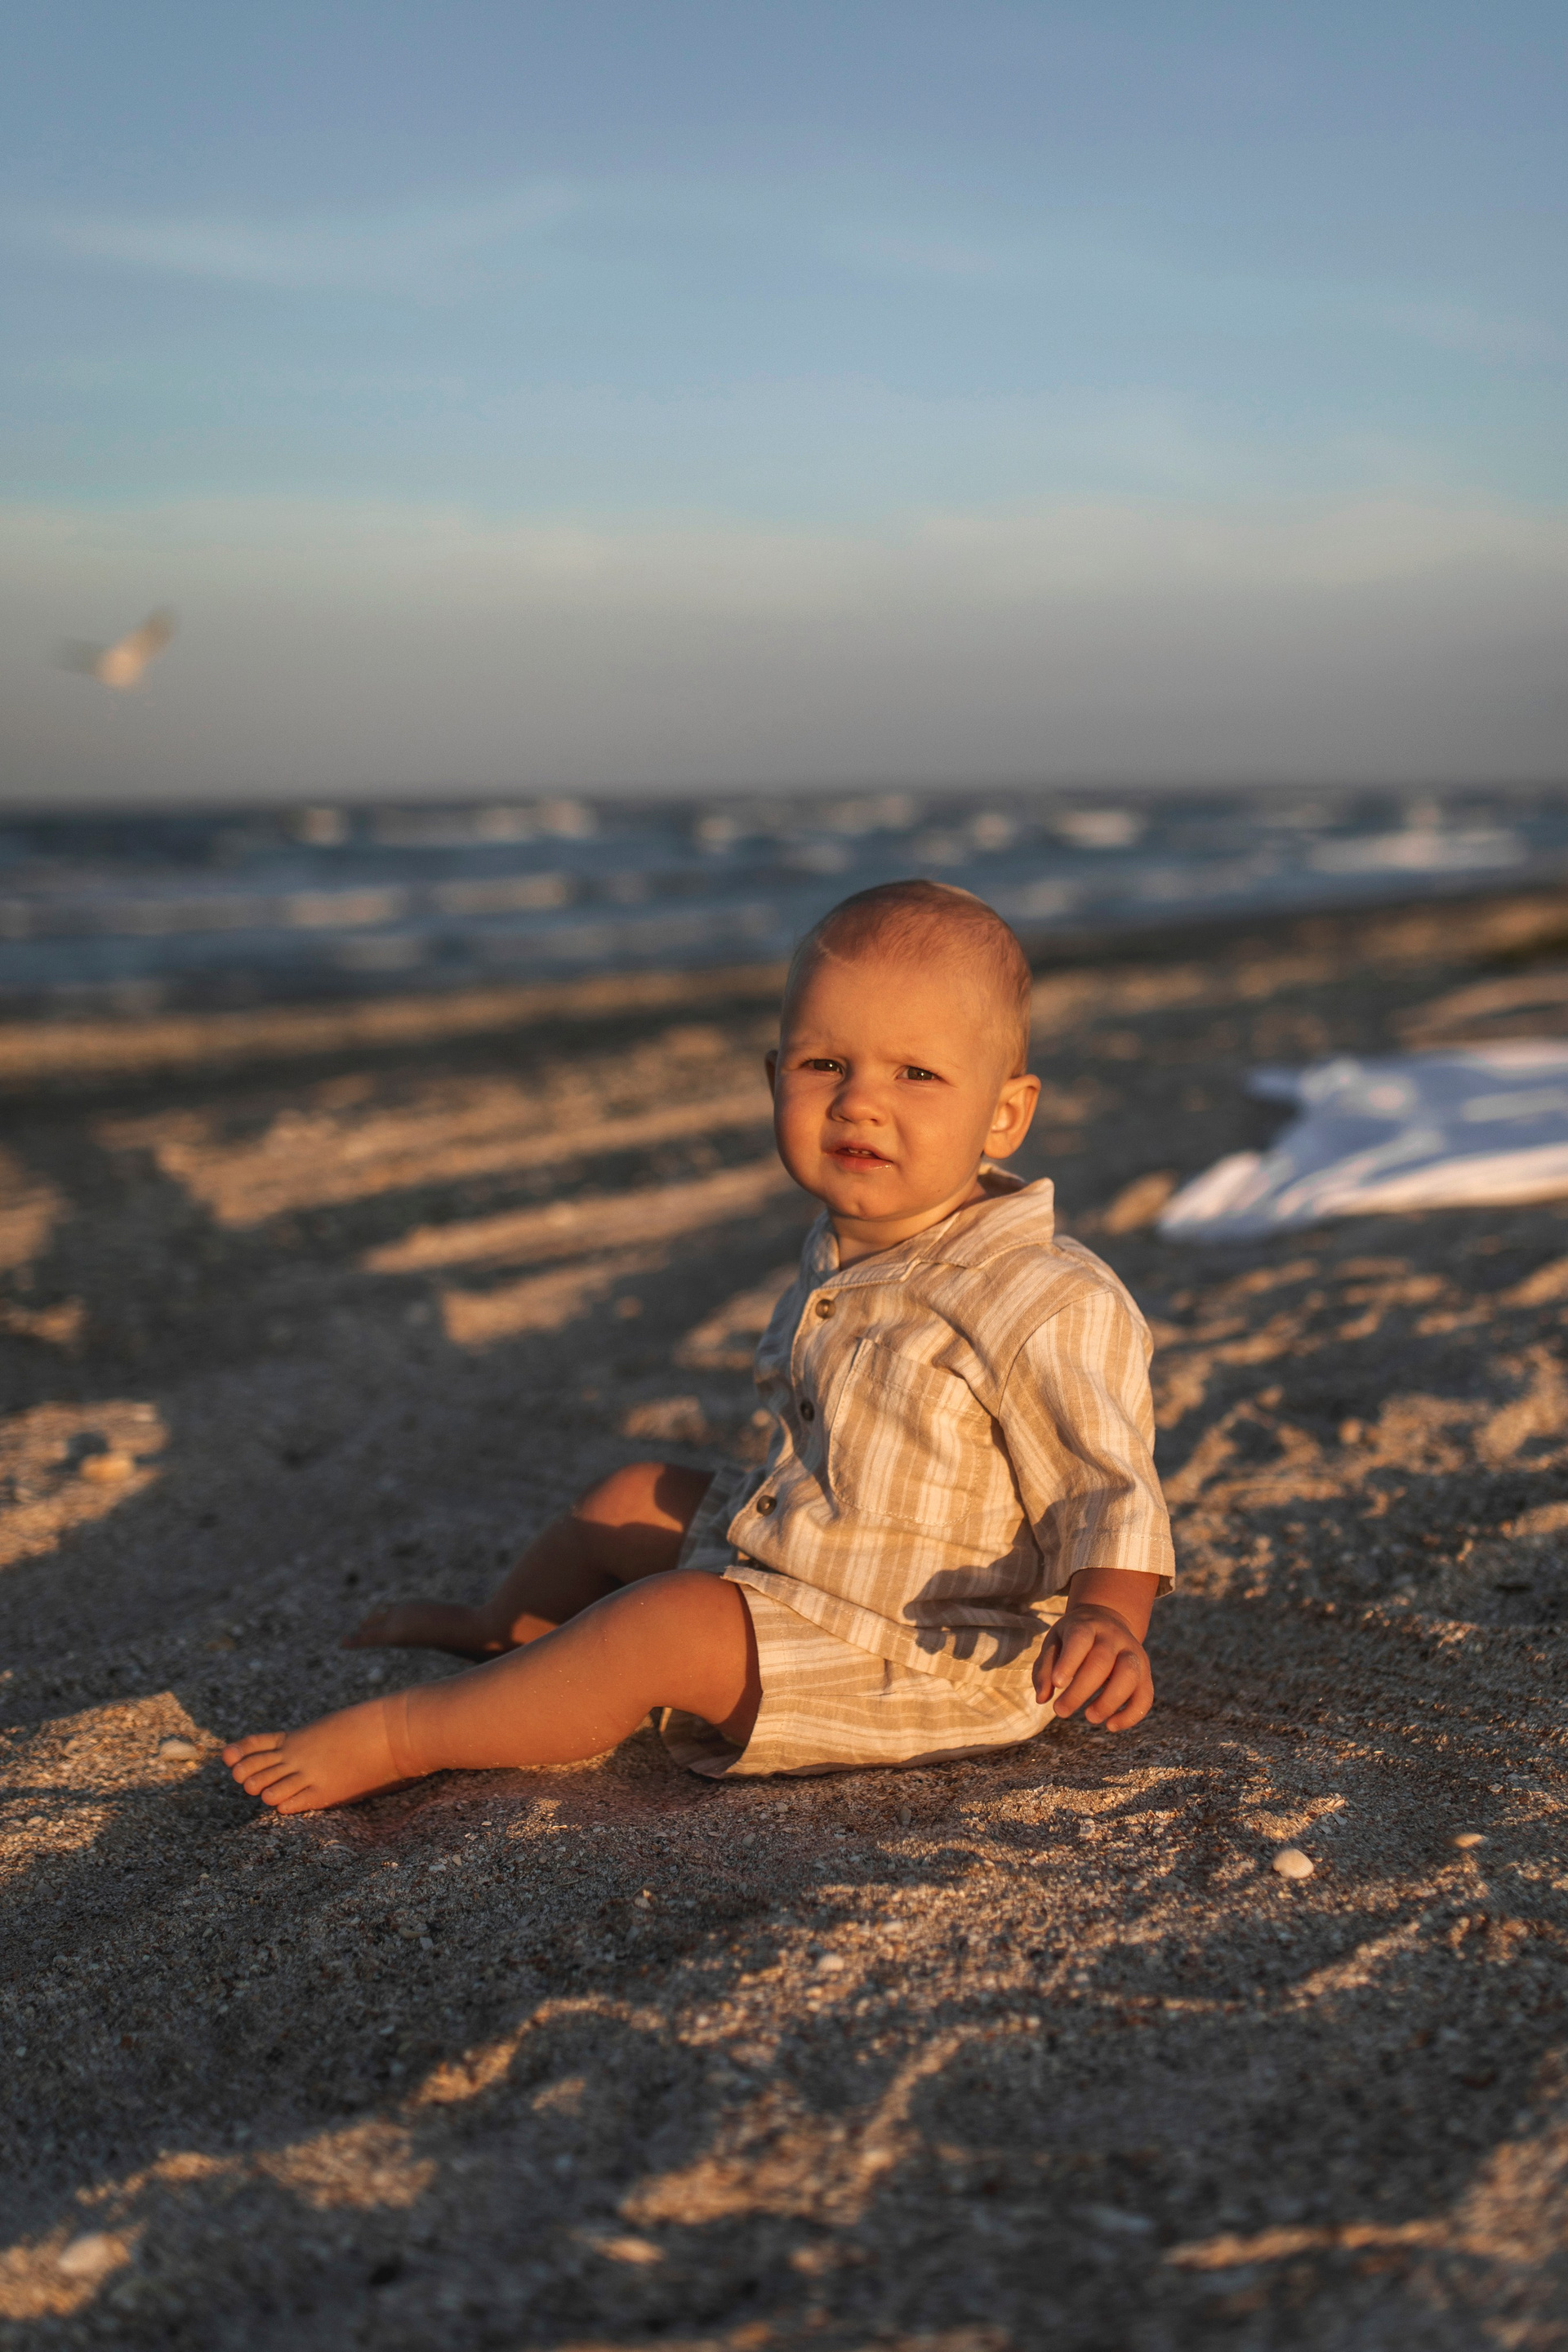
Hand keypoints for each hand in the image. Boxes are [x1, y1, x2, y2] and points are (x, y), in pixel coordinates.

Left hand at [1035, 1602, 1152, 1729]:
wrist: (1108, 1621)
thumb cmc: (1073, 1639)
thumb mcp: (1054, 1643)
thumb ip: (1045, 1668)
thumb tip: (1042, 1698)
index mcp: (1087, 1626)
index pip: (1080, 1640)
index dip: (1069, 1662)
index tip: (1057, 1684)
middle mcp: (1114, 1638)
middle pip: (1102, 1661)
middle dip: (1080, 1690)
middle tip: (1061, 1711)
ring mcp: (1133, 1654)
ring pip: (1129, 1675)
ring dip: (1110, 1701)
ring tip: (1089, 1717)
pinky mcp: (1145, 1673)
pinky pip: (1145, 1696)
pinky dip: (1131, 1715)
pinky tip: (1111, 1726)